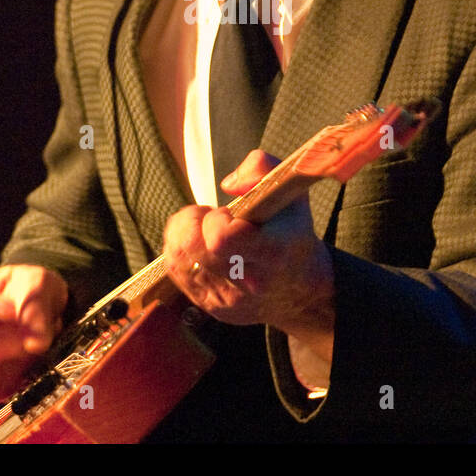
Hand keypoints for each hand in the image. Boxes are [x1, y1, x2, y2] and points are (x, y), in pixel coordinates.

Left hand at [162, 150, 334, 352]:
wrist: (299, 288)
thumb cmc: (291, 233)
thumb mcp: (290, 192)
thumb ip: (262, 168)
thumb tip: (227, 184)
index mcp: (272, 252)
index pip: (221, 239)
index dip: (216, 219)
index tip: (230, 213)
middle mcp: (248, 281)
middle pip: (191, 246)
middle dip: (195, 222)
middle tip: (215, 218)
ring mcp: (226, 299)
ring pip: (177, 258)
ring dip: (184, 234)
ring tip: (207, 230)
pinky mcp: (210, 307)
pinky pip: (175, 270)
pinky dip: (181, 250)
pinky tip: (201, 245)